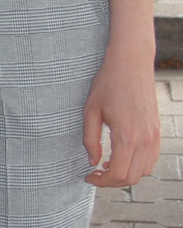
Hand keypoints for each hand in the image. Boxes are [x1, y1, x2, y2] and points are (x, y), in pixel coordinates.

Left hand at [84, 48, 159, 186]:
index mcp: (127, 136)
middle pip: (132, 177)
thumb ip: (90, 140)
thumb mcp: (90, 111)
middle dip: (112, 181)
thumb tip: (93, 162)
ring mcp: (154, 136)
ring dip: (125, 174)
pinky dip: (137, 165)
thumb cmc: (107, 84)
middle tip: (96, 173)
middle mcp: (145, 140)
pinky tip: (121, 155)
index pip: (118, 173)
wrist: (131, 65)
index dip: (101, 181)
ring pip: (144, 171)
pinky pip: (151, 159)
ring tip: (107, 164)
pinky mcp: (157, 132)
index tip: (88, 176)